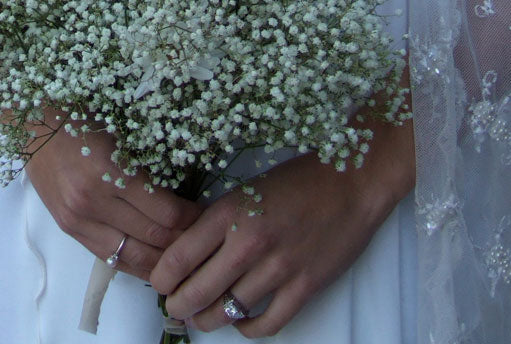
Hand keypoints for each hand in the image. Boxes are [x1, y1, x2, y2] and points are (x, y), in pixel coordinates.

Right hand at [24, 119, 201, 281]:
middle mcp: (94, 202)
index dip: (191, 218)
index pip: (164, 212)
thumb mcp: (119, 133)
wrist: (33, 123)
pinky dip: (134, 265)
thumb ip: (146, 165)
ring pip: (133, 256)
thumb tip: (182, 192)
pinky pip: (109, 258)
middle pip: (153, 237)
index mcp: (110, 171)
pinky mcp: (69, 229)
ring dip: (162, 260)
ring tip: (183, 257)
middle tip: (202, 237)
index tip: (205, 212)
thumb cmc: (80, 117)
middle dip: (183, 241)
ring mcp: (79, 219)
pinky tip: (152, 264)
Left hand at [150, 117, 414, 335]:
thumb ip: (218, 221)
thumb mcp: (246, 191)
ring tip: (201, 317)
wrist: (350, 182)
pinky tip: (240, 323)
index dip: (162, 278)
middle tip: (175, 306)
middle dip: (179, 305)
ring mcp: (278, 268)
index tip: (159, 283)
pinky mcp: (305, 287)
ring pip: (229, 311)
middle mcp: (249, 243)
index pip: (179, 257)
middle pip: (198, 292)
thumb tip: (186, 249)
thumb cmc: (296, 181)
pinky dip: (248, 329)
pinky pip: (268, 323)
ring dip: (209, 320)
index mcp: (229, 212)